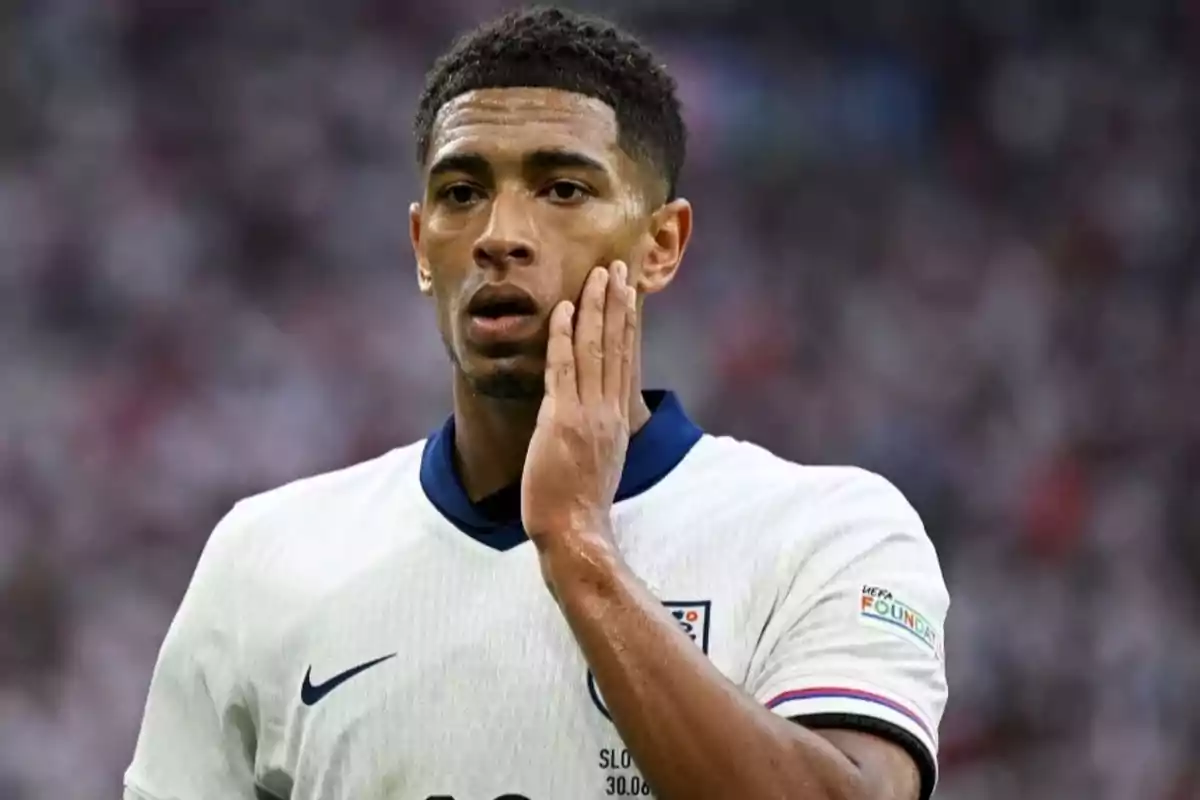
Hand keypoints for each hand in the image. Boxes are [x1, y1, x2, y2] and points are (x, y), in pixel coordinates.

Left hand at [521, 261, 636, 557]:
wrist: (575, 532)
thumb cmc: (580, 506)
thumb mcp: (600, 463)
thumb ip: (597, 434)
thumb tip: (593, 419)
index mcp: (618, 419)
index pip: (625, 360)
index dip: (627, 324)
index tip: (629, 294)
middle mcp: (608, 410)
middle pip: (616, 346)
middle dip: (617, 304)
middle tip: (618, 268)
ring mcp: (587, 413)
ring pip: (593, 349)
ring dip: (595, 308)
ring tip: (598, 275)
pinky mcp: (561, 420)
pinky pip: (563, 368)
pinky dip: (563, 336)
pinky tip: (563, 310)